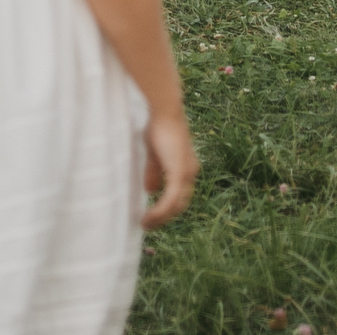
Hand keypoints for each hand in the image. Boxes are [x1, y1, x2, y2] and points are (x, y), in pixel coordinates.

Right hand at [139, 109, 197, 228]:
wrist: (165, 111)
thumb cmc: (159, 126)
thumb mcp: (155, 154)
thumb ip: (154, 172)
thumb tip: (151, 191)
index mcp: (186, 167)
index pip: (180, 195)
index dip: (167, 208)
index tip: (152, 216)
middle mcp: (190, 173)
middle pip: (180, 204)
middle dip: (164, 217)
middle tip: (148, 224)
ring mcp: (186, 174)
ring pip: (176, 206)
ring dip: (160, 218)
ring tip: (146, 224)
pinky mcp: (179, 173)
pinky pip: (170, 200)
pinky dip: (160, 211)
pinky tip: (148, 217)